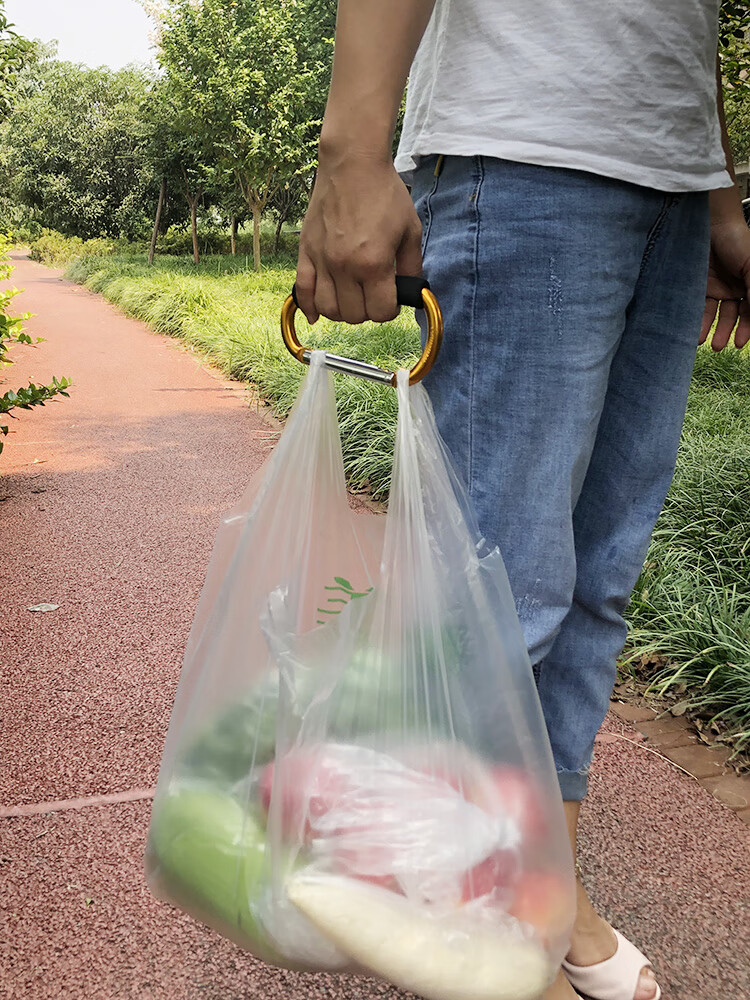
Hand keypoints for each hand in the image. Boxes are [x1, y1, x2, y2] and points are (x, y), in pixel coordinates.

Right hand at [296, 149, 422, 325]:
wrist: (352, 164)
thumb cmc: (384, 194)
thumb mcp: (411, 231)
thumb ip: (412, 267)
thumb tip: (412, 293)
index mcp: (373, 263)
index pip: (380, 312)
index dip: (390, 310)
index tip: (392, 298)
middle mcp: (344, 266)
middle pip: (354, 315)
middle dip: (367, 310)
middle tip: (373, 294)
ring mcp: (322, 260)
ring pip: (329, 309)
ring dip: (342, 311)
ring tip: (352, 297)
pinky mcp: (306, 252)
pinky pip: (302, 291)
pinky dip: (308, 307)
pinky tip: (316, 315)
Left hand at [700, 219, 749, 349]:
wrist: (710, 225)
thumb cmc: (737, 240)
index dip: (749, 327)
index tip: (743, 343)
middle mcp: (737, 288)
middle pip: (736, 316)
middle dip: (730, 332)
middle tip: (723, 346)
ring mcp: (718, 288)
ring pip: (718, 315)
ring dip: (714, 331)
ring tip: (711, 345)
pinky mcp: (700, 287)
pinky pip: (701, 308)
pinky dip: (699, 322)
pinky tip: (697, 334)